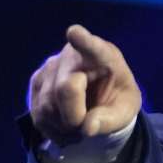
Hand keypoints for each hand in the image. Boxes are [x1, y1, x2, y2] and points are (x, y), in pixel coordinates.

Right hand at [27, 25, 141, 145]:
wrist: (100, 97)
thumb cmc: (116, 99)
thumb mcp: (125, 110)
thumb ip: (111, 119)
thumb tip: (87, 127)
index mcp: (103, 56)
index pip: (92, 47)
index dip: (83, 41)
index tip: (74, 33)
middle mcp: (72, 56)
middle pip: (64, 89)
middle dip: (74, 117)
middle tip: (87, 125)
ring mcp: (49, 67)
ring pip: (47, 105)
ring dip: (63, 126)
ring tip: (78, 124)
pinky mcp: (36, 83)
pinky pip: (38, 114)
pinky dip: (53, 129)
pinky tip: (66, 127)